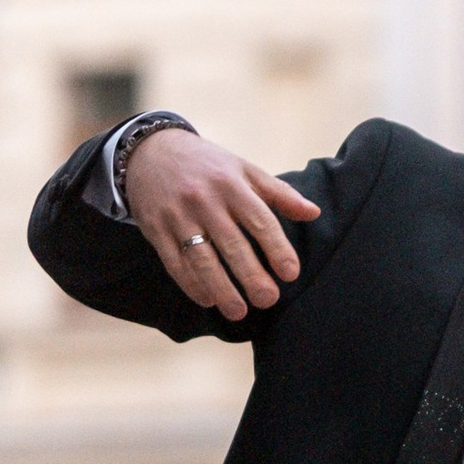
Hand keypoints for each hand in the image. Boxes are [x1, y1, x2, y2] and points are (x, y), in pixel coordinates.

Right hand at [124, 127, 320, 320]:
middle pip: (231, 244)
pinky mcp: (156, 229)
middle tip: (268, 300)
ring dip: (221, 288)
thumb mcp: (244, 169)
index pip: (260, 220)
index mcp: (231, 184)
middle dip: (251, 276)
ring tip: (239, 312)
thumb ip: (279, 193)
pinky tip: (207, 299)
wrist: (150, 151)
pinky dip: (190, 284)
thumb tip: (314, 213)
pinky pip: (174, 262)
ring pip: (201, 258)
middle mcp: (204, 200)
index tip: (290, 274)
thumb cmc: (207, 165)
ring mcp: (177, 216)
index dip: (277, 248)